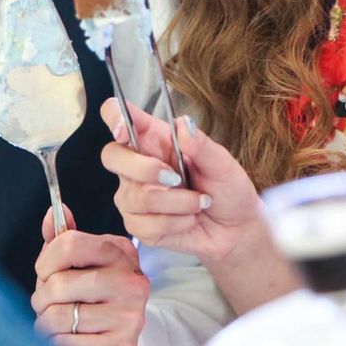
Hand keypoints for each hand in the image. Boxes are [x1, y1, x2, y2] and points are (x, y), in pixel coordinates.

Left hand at [32, 205, 148, 345]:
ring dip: (45, 324)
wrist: (116, 340)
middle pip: (59, 283)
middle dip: (41, 297)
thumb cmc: (92, 297)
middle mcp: (132, 283)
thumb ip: (64, 238)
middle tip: (46, 303)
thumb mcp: (82, 263)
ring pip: (59, 317)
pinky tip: (67, 341)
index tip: (44, 272)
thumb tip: (53, 211)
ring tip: (56, 323)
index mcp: (121, 253)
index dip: (46, 261)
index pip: (70, 244)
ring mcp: (129, 317)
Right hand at [100, 99, 261, 262]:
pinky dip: (174, 223)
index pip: (118, 115)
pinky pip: (143, 225)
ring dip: (176, 203)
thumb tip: (183, 124)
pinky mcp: (138, 224)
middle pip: (111, 155)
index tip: (124, 130)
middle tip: (176, 178)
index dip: (114, 117)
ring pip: (136, 196)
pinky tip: (189, 219)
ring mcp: (134, 194)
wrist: (234, 230)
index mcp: (154, 137)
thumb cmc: (226, 188)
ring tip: (199, 203)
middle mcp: (137, 162)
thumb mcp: (222, 164)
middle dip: (144, 169)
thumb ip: (201, 144)